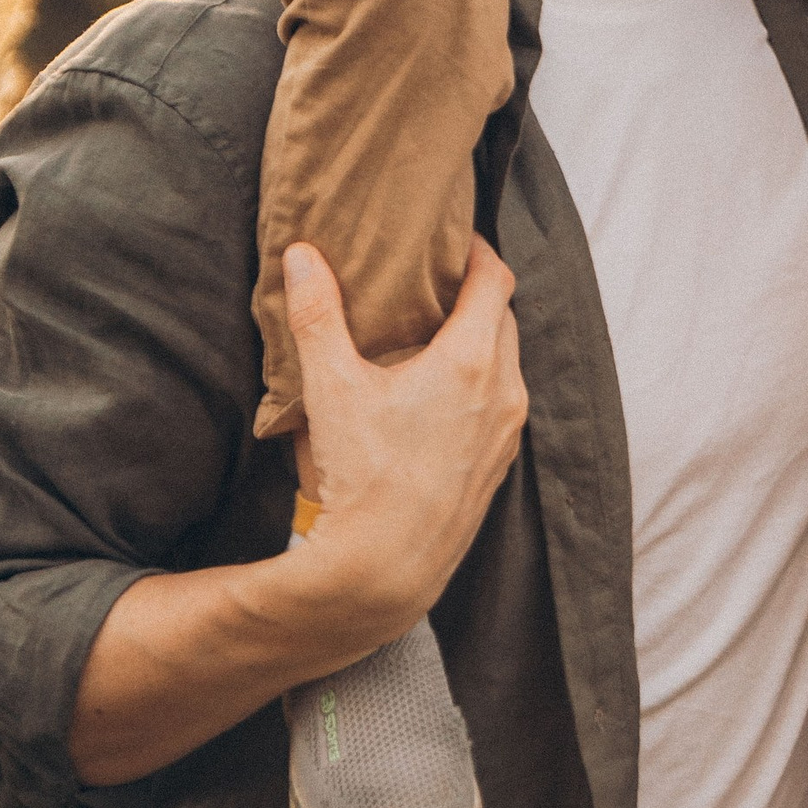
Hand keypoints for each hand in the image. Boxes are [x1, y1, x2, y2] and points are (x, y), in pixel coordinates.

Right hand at [285, 237, 526, 654]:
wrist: (386, 568)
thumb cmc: (363, 476)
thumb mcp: (331, 388)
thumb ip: (316, 315)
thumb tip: (300, 255)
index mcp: (472, 360)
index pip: (495, 279)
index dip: (478, 251)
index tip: (455, 239)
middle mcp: (504, 392)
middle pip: (503, 318)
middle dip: (476, 294)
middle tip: (437, 282)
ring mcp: (507, 433)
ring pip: (506, 364)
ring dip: (480, 342)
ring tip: (435, 335)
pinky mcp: (498, 465)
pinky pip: (502, 405)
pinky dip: (481, 385)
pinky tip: (441, 396)